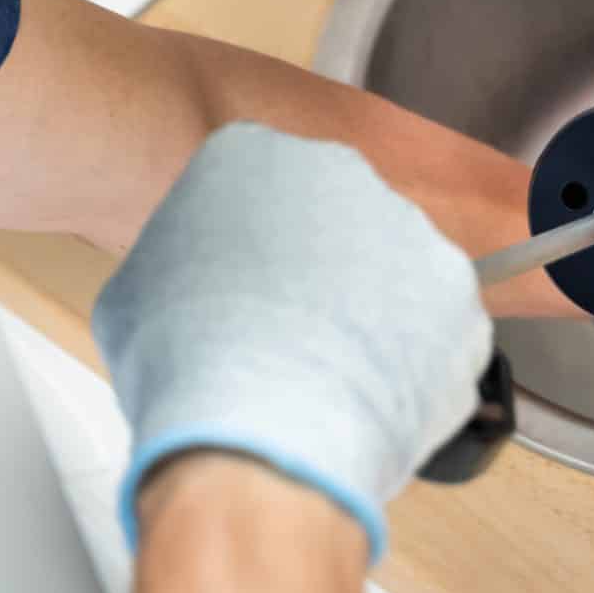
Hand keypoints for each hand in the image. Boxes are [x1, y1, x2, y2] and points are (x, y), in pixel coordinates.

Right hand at [91, 122, 493, 562]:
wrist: (262, 436)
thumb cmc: (189, 368)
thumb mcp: (135, 295)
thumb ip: (174, 263)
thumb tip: (185, 287)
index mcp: (252, 155)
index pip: (255, 182)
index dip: (250, 243)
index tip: (246, 282)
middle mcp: (340, 173)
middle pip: (332, 217)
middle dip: (317, 268)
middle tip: (287, 327)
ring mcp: (410, 229)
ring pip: (389, 268)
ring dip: (370, 311)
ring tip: (328, 370)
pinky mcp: (459, 294)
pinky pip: (434, 325)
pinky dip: (412, 359)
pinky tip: (370, 391)